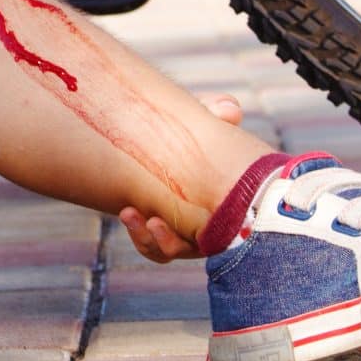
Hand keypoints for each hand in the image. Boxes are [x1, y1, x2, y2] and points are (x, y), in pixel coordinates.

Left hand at [118, 93, 245, 263]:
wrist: (160, 134)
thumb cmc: (191, 130)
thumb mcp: (201, 120)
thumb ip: (215, 112)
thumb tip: (231, 110)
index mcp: (227, 201)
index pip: (232, 223)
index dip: (222, 229)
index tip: (202, 221)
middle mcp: (208, 222)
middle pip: (196, 246)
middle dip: (172, 240)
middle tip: (154, 222)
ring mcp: (183, 230)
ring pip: (170, 250)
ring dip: (149, 238)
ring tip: (129, 213)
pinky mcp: (158, 229)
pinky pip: (151, 245)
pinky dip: (140, 235)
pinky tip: (128, 213)